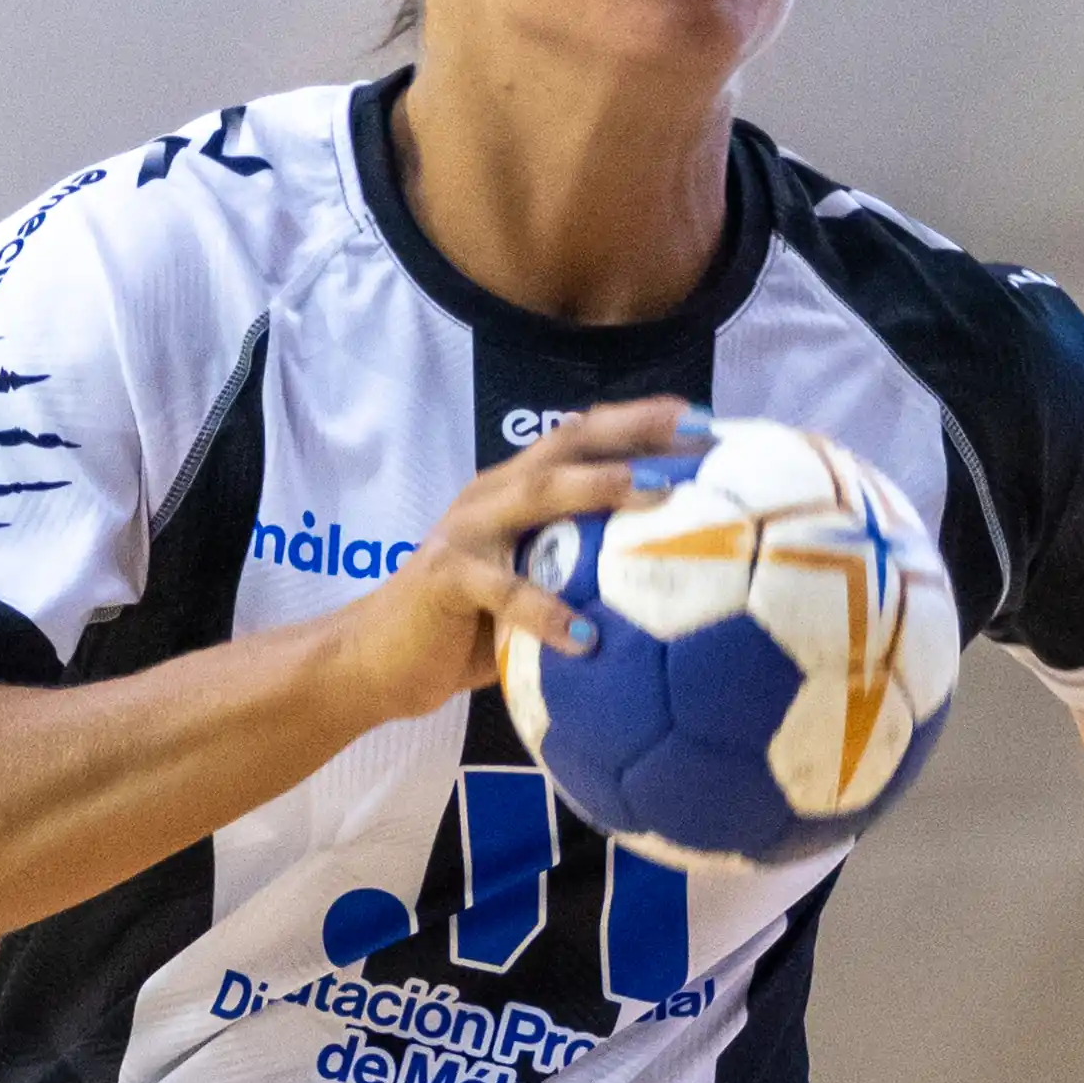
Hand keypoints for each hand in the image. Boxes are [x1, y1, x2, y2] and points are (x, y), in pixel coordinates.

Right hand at [342, 397, 703, 723]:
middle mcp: (494, 494)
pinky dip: (547, 612)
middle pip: (570, 441)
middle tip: (697, 432)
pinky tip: (587, 638)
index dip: (643, 422)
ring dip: (600, 488)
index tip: (707, 422)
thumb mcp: (531, 591)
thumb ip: (580, 575)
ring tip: (657, 497)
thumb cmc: (465, 630)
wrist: (376, 661)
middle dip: (635, 430)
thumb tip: (666, 588)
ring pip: (537, 493)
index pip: (585, 436)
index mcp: (517, 489)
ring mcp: (467, 530)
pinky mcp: (446, 577)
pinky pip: (504, 591)